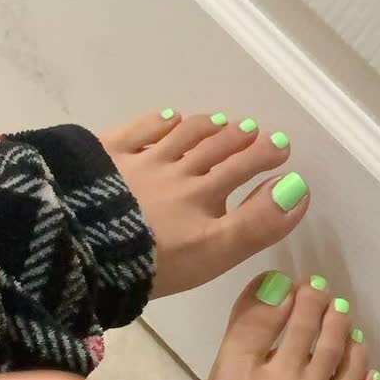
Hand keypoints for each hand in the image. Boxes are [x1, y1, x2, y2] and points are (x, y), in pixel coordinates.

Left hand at [99, 109, 309, 298]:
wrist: (82, 247)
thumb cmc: (154, 262)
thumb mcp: (216, 252)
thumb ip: (258, 223)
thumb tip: (296, 189)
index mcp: (203, 197)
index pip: (240, 171)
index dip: (263, 157)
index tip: (281, 146)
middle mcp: (177, 172)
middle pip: (213, 150)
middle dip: (239, 139)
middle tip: (255, 129)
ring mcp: (139, 161)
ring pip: (180, 137)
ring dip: (205, 128)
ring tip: (221, 121)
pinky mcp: (105, 157)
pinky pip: (138, 131)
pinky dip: (158, 122)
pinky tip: (167, 117)